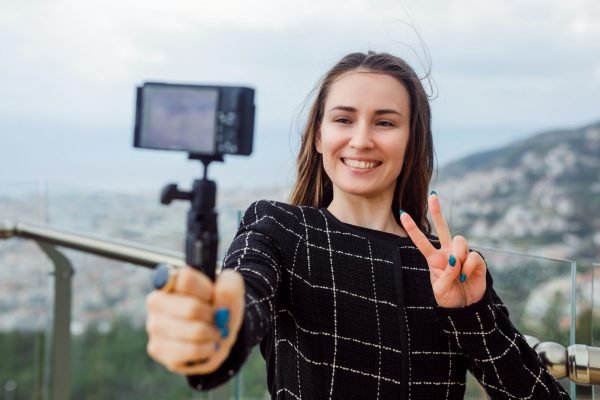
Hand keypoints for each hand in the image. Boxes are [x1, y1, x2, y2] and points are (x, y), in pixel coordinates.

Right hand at [146, 267, 244, 373]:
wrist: (216, 337)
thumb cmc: (220, 308)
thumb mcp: (231, 291)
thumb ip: (229, 286)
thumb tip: (219, 293)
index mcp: (172, 279)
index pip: (186, 279)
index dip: (207, 291)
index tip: (212, 297)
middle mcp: (157, 299)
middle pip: (192, 308)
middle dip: (212, 316)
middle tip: (217, 319)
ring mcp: (154, 325)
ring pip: (193, 332)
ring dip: (212, 334)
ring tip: (213, 333)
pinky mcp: (157, 348)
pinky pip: (190, 351)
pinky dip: (207, 349)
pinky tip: (207, 346)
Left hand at [400, 193, 486, 307]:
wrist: (466, 308)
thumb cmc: (448, 298)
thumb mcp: (440, 289)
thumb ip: (445, 274)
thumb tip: (455, 259)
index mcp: (434, 259)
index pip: (421, 241)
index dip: (412, 228)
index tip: (402, 213)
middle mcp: (448, 253)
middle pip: (442, 228)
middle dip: (437, 212)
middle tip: (432, 196)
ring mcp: (462, 255)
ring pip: (459, 241)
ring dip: (458, 256)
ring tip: (459, 273)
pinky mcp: (477, 260)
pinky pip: (472, 256)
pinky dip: (468, 267)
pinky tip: (467, 276)